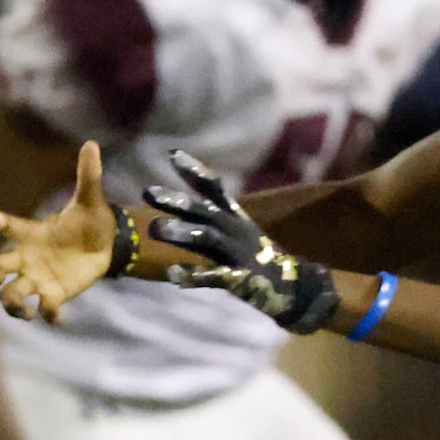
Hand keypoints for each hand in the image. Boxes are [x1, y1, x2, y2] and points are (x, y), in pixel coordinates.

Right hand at [0, 141, 116, 323]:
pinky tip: (57, 317)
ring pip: (10, 295)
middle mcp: (27, 258)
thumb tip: (92, 144)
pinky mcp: (53, 295)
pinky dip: (48, 315)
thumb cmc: (90, 223)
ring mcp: (37, 279)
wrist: (106, 247)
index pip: (10, 228)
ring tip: (26, 310)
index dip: (0, 222)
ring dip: (12, 304)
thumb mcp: (90, 201)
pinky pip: (43, 309)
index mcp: (32, 234)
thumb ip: (88, 176)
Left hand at [143, 152, 339, 334]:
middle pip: (204, 210)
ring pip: (208, 237)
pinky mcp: (239, 278)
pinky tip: (172, 275)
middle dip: (176, 200)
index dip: (194, 171)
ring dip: (182, 232)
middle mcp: (235, 230)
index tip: (172, 154)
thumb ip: (206, 219)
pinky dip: (193, 276)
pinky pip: (213, 276)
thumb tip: (175, 202)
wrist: (292, 285)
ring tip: (155, 227)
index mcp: (233, 217)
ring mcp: (237, 253)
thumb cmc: (254, 257)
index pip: (213, 188)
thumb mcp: (233, 231)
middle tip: (147, 191)